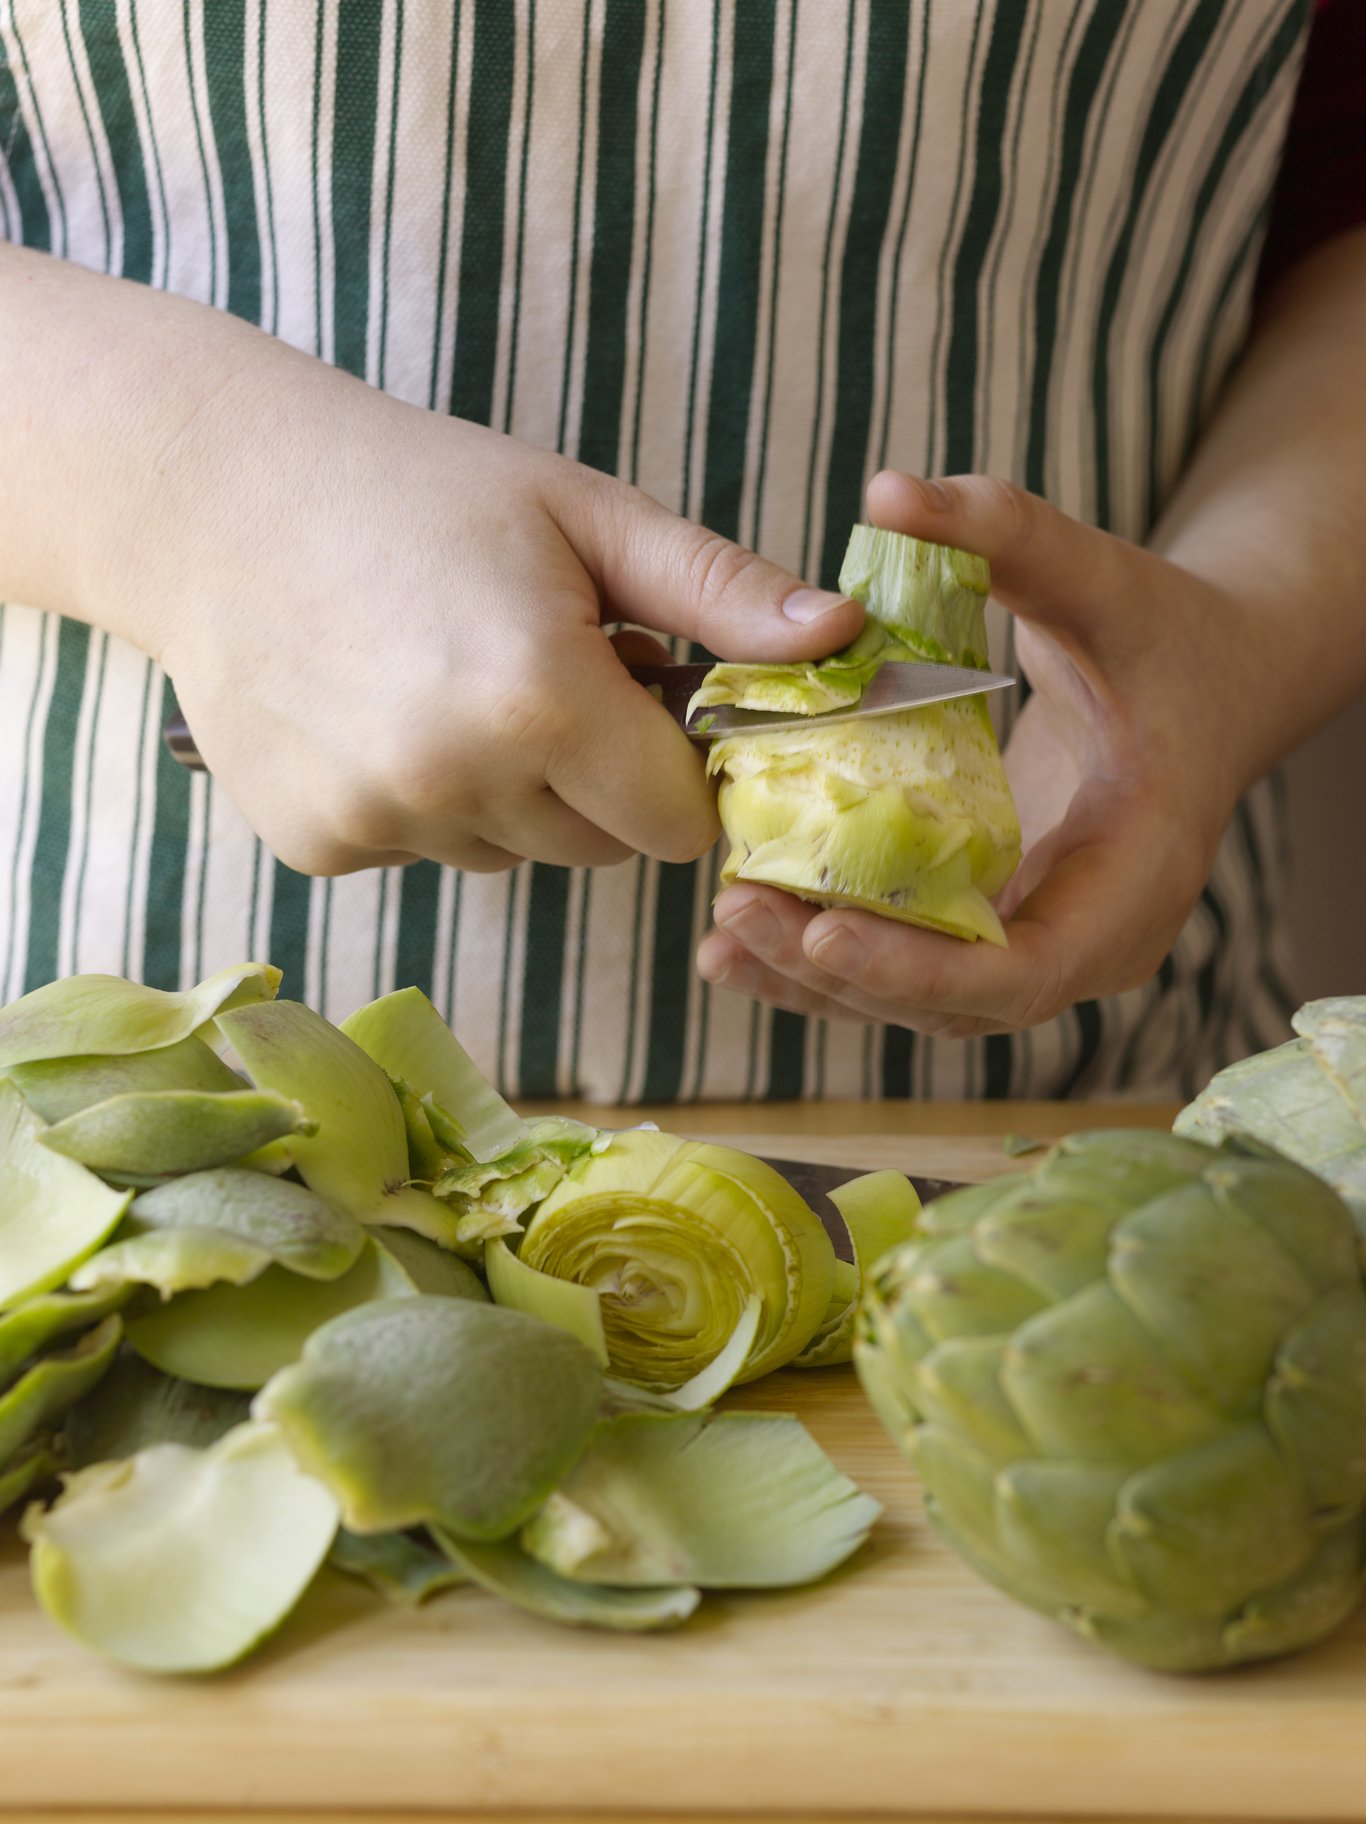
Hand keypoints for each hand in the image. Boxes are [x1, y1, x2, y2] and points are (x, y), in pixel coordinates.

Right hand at [133, 348, 862, 875]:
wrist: (215, 500)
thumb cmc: (418, 487)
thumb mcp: (583, 514)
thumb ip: (719, 590)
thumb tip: (845, 639)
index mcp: (541, 699)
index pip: (678, 822)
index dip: (676, 765)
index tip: (642, 696)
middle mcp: (456, 782)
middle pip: (602, 847)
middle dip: (598, 778)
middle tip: (536, 669)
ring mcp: (378, 822)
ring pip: (514, 853)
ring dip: (510, 792)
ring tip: (450, 679)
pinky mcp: (318, 846)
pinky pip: (427, 852)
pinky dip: (425, 803)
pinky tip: (380, 711)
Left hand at [697, 473, 1259, 1038]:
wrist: (1212, 681)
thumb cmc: (1167, 634)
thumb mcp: (1099, 578)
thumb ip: (1005, 531)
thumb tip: (889, 489)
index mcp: (1139, 874)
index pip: (1028, 971)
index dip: (924, 969)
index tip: (824, 935)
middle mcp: (1094, 938)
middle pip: (957, 1003)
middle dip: (842, 976)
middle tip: (734, 916)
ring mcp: (1045, 943)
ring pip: (922, 1001)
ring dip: (817, 983)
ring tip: (718, 939)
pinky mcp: (999, 927)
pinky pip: (910, 965)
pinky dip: (827, 965)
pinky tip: (736, 944)